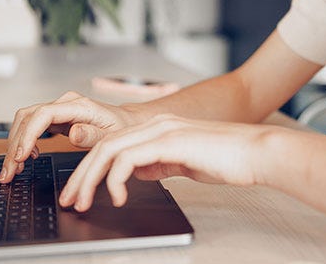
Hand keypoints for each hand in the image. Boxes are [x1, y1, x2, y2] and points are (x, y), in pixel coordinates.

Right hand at [0, 91, 141, 182]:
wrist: (127, 122)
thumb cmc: (122, 129)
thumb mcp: (113, 135)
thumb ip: (93, 135)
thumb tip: (73, 133)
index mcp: (78, 106)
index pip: (43, 115)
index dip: (28, 135)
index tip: (21, 156)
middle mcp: (64, 103)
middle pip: (27, 118)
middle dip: (15, 145)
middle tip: (9, 171)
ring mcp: (58, 109)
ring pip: (24, 121)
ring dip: (15, 144)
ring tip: (13, 169)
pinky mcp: (55, 117)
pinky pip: (31, 126)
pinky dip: (23, 142)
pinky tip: (26, 158)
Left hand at [58, 114, 276, 211]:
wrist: (255, 153)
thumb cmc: (228, 160)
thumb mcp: (183, 162)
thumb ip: (158, 163)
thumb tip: (134, 173)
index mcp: (157, 128)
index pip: (112, 146)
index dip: (90, 170)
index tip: (80, 193)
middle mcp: (155, 125)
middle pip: (103, 146)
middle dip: (81, 176)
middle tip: (70, 200)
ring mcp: (161, 130)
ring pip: (109, 151)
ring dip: (91, 179)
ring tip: (84, 201)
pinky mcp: (169, 140)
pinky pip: (129, 158)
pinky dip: (117, 179)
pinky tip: (119, 196)